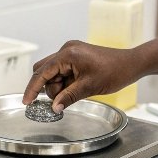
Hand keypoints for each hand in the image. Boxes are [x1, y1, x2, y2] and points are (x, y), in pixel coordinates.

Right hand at [22, 40, 140, 112]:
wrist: (131, 64)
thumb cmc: (114, 71)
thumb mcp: (89, 87)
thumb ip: (68, 97)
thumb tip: (54, 108)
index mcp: (67, 54)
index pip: (41, 72)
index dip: (32, 88)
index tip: (26, 101)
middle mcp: (66, 50)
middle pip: (44, 72)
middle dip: (50, 88)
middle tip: (64, 98)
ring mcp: (71, 53)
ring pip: (53, 73)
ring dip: (59, 86)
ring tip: (77, 91)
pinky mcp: (76, 57)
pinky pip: (62, 72)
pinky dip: (66, 83)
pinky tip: (77, 87)